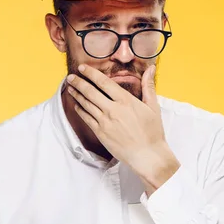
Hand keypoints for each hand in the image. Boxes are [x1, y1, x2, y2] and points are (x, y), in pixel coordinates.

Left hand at [66, 64, 179, 193]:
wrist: (147, 155)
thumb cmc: (152, 131)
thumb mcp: (153, 106)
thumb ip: (148, 86)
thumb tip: (150, 68)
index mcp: (126, 101)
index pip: (104, 82)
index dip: (91, 73)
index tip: (83, 68)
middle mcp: (113, 109)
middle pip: (90, 92)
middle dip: (78, 82)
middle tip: (70, 76)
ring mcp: (105, 122)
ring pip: (86, 104)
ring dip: (77, 94)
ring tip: (70, 88)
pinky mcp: (100, 133)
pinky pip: (86, 118)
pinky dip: (80, 110)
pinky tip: (77, 105)